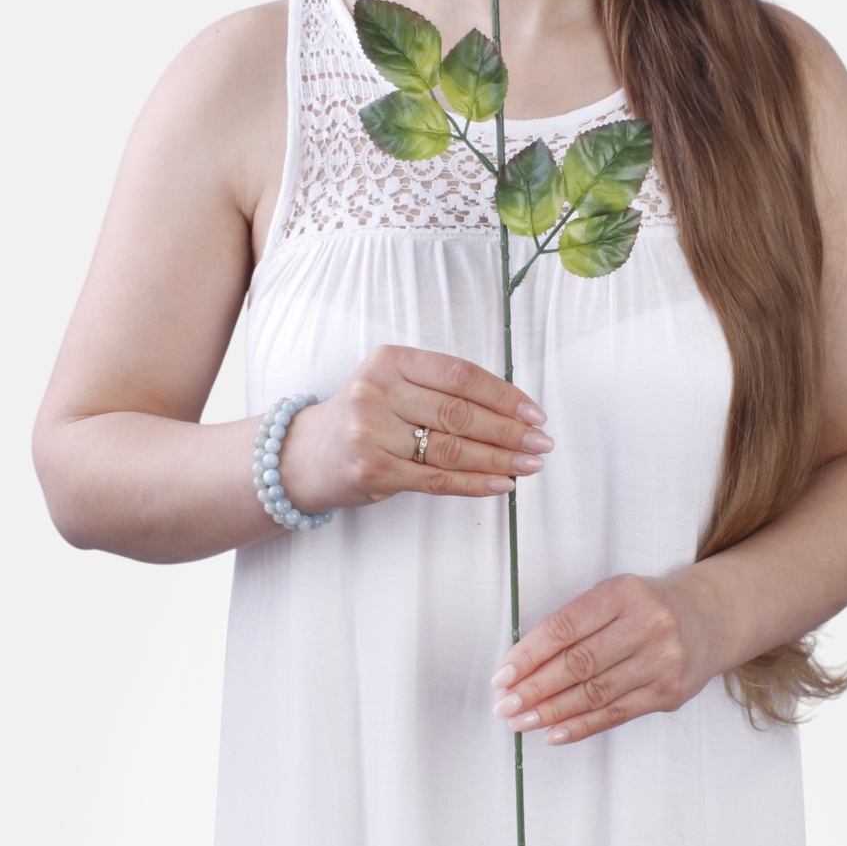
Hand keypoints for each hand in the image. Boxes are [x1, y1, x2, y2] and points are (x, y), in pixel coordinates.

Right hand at [276, 344, 553, 512]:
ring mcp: (371, 431)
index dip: (504, 395)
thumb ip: (440, 390)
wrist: (304, 457)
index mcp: (390, 360)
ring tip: (530, 466)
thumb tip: (513, 412)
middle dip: (509, 431)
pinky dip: (474, 484)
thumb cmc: (364, 419)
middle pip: (460, 413)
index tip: (535, 414)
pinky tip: (501, 485)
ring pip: (452, 448)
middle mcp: (377, 390)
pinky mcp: (372, 470)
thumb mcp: (392, 386)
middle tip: (542, 444)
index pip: (460, 375)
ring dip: (499, 460)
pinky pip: (436, 479)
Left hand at [489, 570, 720, 744]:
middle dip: (535, 688)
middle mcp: (646, 625)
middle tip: (505, 705)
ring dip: (552, 712)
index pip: (564, 628)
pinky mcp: (669, 692)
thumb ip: (574, 623)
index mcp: (623, 594)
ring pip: (594, 693)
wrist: (711, 618)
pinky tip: (554, 733)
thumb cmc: (648, 607)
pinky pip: (616, 714)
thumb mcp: (614, 596)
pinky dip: (580, 726)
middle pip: (578, 664)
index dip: (529, 654)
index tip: (503, 675)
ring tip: (521, 721)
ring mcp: (661, 661)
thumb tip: (523, 665)